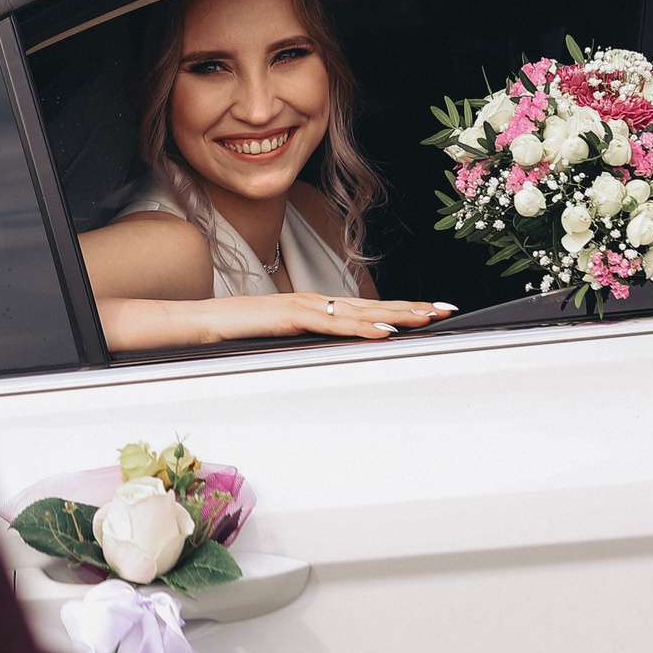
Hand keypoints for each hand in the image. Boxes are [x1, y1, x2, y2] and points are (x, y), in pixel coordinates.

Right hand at [218, 293, 454, 342]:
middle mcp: (317, 302)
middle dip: (414, 307)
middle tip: (447, 310)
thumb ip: (313, 342)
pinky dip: (361, 327)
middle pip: (374, 305)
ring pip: (361, 312)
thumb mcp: (286, 339)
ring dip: (396, 315)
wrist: (205, 323)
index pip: (368, 308)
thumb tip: (339, 351)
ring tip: (426, 318)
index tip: (433, 311)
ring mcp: (306, 307)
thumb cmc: (241, 334)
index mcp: (318, 308)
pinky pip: (333, 324)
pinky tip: (383, 331)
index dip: (403, 308)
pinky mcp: (292, 316)